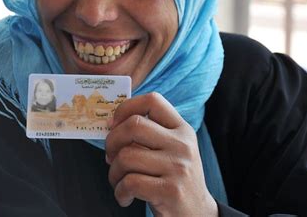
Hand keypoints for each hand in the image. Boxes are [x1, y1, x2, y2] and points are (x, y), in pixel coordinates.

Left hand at [105, 92, 217, 216]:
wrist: (197, 213)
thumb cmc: (174, 178)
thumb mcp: (172, 150)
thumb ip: (150, 134)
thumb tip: (111, 124)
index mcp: (182, 129)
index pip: (153, 101)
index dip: (126, 108)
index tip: (114, 124)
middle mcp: (182, 145)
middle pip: (134, 125)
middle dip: (112, 141)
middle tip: (110, 156)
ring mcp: (178, 167)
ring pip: (126, 156)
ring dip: (113, 172)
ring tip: (119, 181)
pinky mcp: (170, 190)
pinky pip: (130, 182)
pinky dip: (120, 192)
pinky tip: (126, 197)